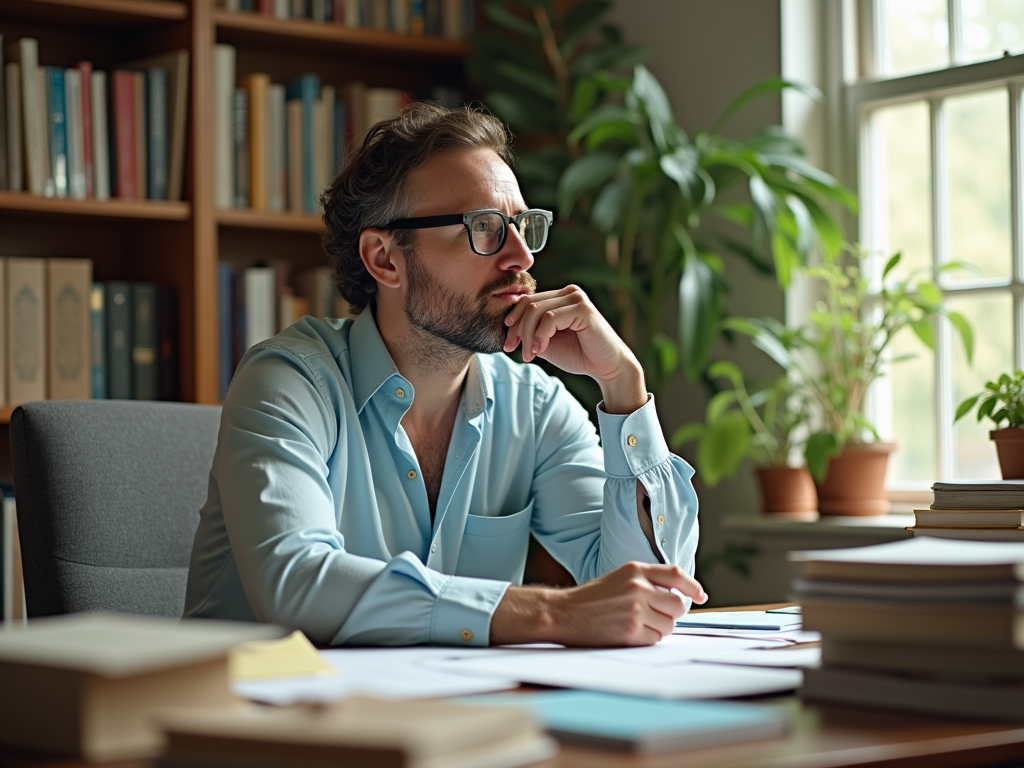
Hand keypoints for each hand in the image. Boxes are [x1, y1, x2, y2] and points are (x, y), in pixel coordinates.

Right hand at [490, 562, 707, 646]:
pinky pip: (655, 639)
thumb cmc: (591, 598)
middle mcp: (638, 587)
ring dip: (658, 629)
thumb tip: (679, 595)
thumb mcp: (619, 578)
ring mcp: (635, 609)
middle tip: (654, 616)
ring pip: (669, 625)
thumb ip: (646, 582)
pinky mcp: (630, 631)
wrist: (562, 612)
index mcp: (635, 570)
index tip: (701, 595)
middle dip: (671, 614)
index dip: (693, 586)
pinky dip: (647, 640)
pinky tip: (629, 633)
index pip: (676, 574)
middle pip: (678, 605)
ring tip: (636, 624)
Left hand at [502, 285, 645, 412]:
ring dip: (528, 335)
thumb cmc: (578, 355)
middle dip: (517, 330)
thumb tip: (507, 325)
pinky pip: (550, 318)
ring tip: (530, 354)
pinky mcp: (583, 309)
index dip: (513, 323)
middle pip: (528, 304)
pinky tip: (540, 350)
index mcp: (560, 297)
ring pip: (536, 310)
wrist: (606, 368)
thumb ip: (530, 331)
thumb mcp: (545, 342)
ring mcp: (576, 298)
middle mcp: (568, 292)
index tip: (508, 345)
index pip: (527, 301)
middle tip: (515, 351)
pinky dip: (540, 335)